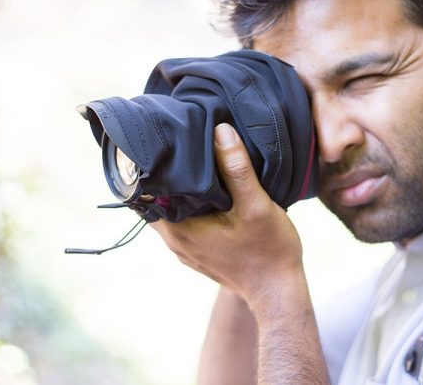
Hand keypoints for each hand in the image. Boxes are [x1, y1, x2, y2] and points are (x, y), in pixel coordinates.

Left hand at [151, 123, 303, 307]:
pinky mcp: (198, 251)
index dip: (151, 168)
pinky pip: (183, 221)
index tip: (163, 145)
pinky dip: (189, 205)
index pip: (145, 194)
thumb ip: (237, 169)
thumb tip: (220, 131)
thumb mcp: (255, 205)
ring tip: (193, 163)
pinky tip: (207, 191)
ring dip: (179, 190)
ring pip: (170, 211)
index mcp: (179, 228)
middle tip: (180, 146)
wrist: (278, 291)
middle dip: (166, 175)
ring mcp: (185, 248)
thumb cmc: (269, 250)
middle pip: (156, 200)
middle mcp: (175, 240)